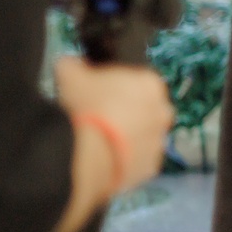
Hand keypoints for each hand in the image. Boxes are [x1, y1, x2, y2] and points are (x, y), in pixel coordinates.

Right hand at [54, 57, 172, 192]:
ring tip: (98, 141)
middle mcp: (162, 110)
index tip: (95, 94)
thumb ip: (73, 65)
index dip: (112, 87)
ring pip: (141, 135)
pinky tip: (104, 158)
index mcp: (150, 82)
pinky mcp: (151, 167)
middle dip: (123, 112)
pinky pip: (136, 160)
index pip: (134, 80)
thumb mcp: (69, 74)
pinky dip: (123, 160)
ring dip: (125, 137)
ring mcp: (159, 140)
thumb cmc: (85, 106)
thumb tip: (70, 64)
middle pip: (142, 108)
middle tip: (97, 118)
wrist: (90, 153)